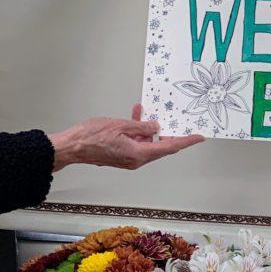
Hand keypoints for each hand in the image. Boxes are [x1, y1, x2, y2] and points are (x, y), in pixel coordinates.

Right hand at [49, 104, 203, 171]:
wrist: (71, 146)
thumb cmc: (90, 137)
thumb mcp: (120, 125)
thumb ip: (141, 126)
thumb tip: (155, 127)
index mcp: (139, 154)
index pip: (169, 147)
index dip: (185, 141)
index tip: (198, 137)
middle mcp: (136, 160)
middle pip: (160, 146)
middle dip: (169, 133)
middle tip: (180, 122)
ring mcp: (128, 158)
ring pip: (147, 142)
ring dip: (149, 128)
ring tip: (149, 111)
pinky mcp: (121, 154)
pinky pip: (135, 141)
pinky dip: (137, 130)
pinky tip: (136, 115)